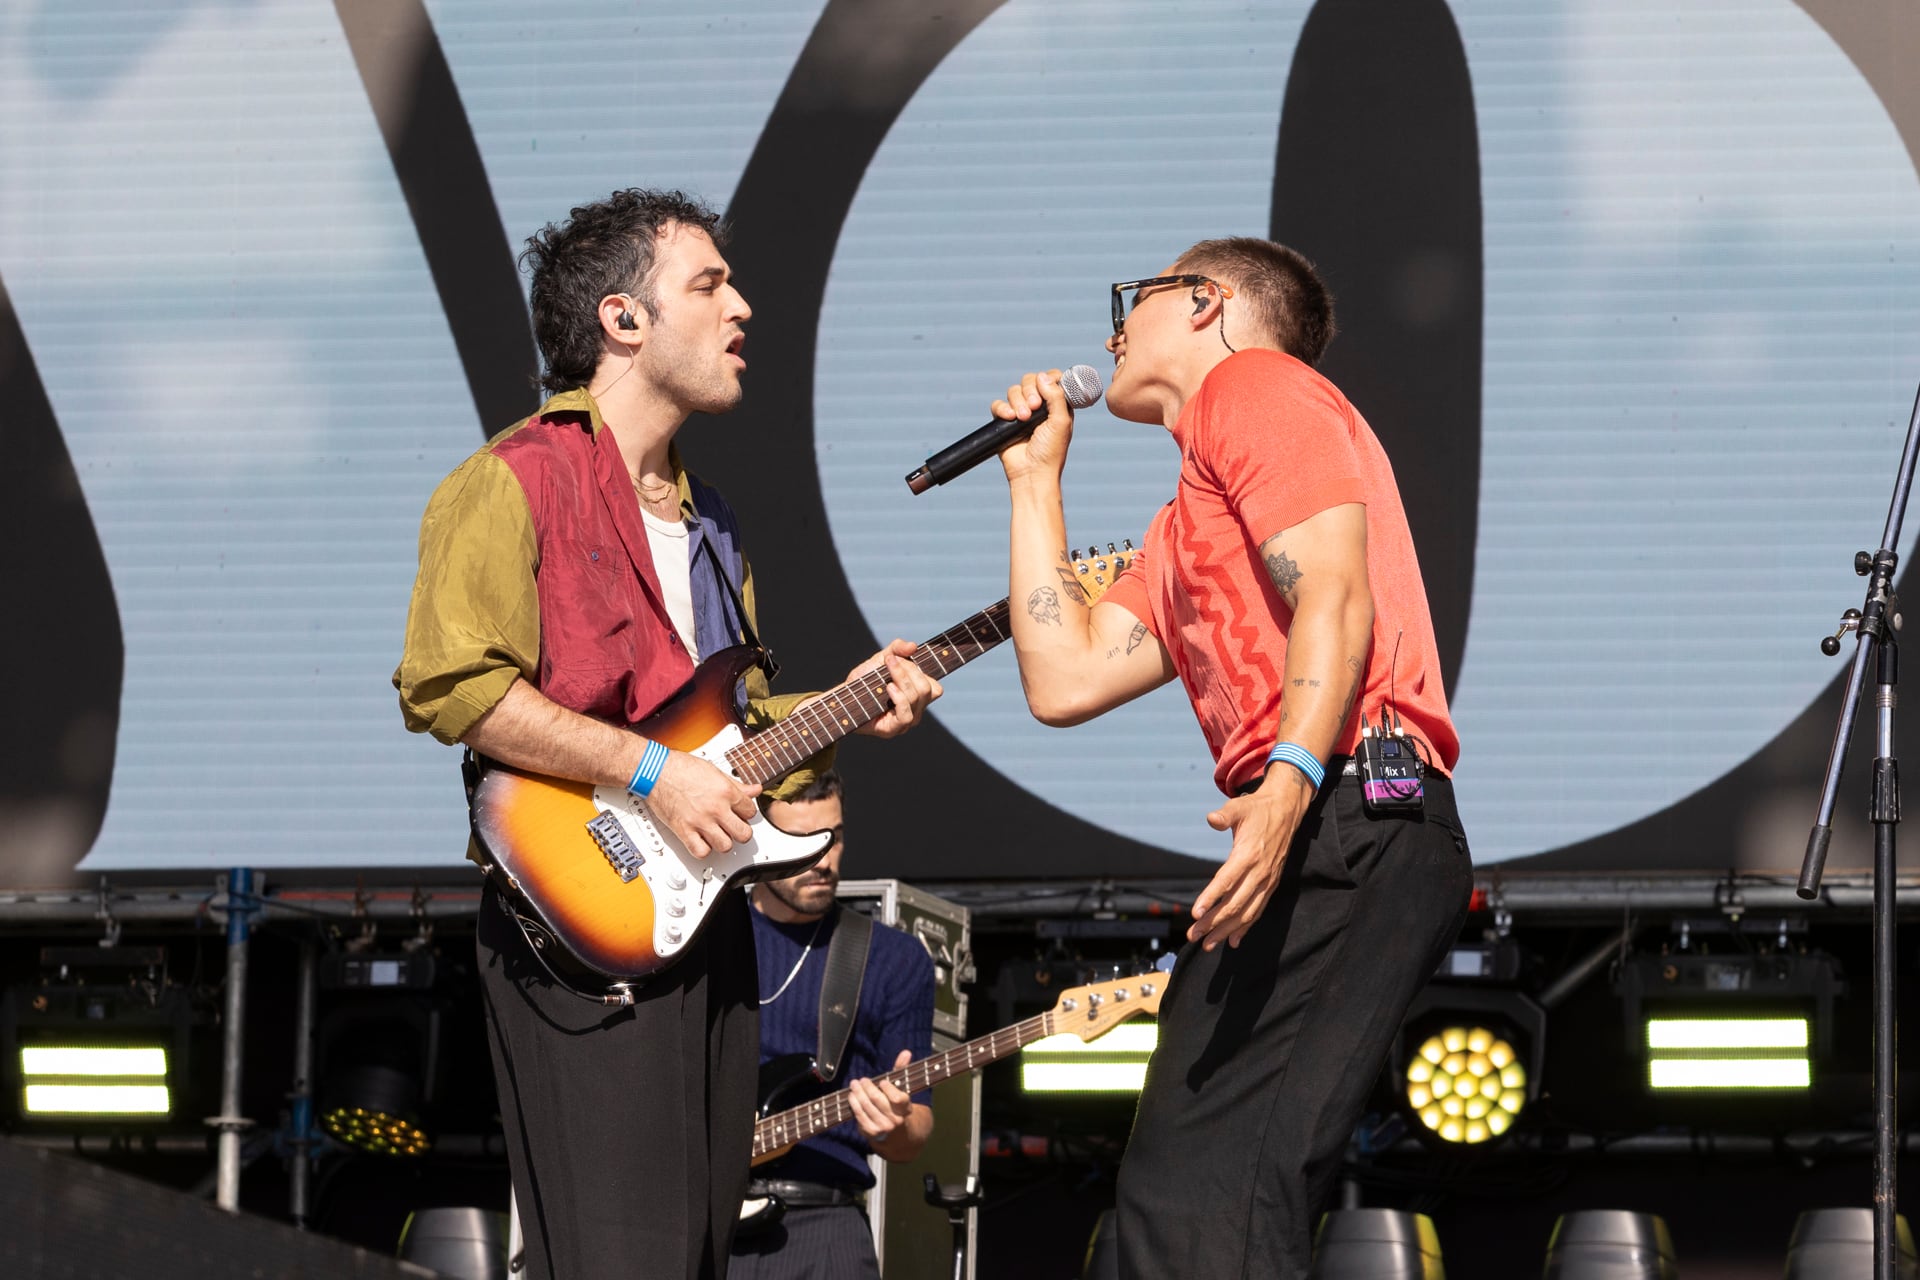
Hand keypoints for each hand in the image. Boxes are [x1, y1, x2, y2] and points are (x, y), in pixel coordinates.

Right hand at [646, 750, 760, 858]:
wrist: (655, 771)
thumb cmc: (681, 768)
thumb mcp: (714, 771)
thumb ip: (737, 784)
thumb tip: (754, 789)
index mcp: (726, 792)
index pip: (750, 812)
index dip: (746, 813)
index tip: (741, 813)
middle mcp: (715, 808)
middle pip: (743, 834)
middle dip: (741, 831)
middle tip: (734, 827)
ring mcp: (699, 821)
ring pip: (725, 846)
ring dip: (723, 842)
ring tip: (719, 835)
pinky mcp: (683, 830)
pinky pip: (701, 852)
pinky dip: (703, 850)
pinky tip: (702, 841)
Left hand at [848, 1050, 914, 1145]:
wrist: (895, 1131)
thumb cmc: (895, 1103)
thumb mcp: (900, 1087)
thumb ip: (902, 1069)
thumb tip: (906, 1052)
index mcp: (906, 1108)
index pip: (898, 1098)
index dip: (888, 1089)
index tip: (882, 1081)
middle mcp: (896, 1120)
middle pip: (878, 1100)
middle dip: (868, 1087)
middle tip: (862, 1080)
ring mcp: (883, 1127)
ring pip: (867, 1106)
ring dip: (858, 1093)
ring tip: (854, 1084)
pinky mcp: (871, 1132)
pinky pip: (859, 1115)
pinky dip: (854, 1104)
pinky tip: (852, 1096)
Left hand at [850, 640, 941, 737]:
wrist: (843, 698)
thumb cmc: (864, 681)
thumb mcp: (881, 659)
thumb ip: (897, 649)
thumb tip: (913, 646)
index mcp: (918, 697)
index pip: (935, 688)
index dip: (920, 670)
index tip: (899, 657)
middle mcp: (915, 711)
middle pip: (926, 689)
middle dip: (908, 670)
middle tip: (889, 661)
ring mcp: (906, 722)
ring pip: (916, 699)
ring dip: (901, 679)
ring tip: (886, 670)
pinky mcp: (893, 730)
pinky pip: (906, 715)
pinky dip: (899, 698)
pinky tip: (888, 688)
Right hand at [992, 369, 1073, 485]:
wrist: (1031, 472)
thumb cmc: (1051, 451)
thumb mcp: (1061, 421)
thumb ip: (1056, 396)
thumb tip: (1043, 376)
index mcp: (1056, 404)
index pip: (1051, 379)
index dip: (1049, 378)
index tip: (1049, 385)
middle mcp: (1039, 406)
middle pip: (1030, 380)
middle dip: (1031, 390)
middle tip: (1035, 407)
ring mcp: (1021, 412)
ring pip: (1014, 390)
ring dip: (1018, 402)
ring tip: (1023, 419)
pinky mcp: (1004, 421)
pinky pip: (998, 404)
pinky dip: (1002, 408)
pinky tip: (1010, 419)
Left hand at [1187, 768, 1314, 950]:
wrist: (1286, 811)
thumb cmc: (1257, 810)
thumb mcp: (1240, 807)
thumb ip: (1225, 815)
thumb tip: (1212, 818)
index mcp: (1248, 854)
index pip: (1226, 880)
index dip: (1211, 898)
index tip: (1195, 913)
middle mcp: (1259, 872)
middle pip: (1234, 903)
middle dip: (1212, 922)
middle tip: (1192, 935)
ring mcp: (1267, 881)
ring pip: (1246, 913)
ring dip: (1226, 930)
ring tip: (1208, 944)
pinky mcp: (1271, 885)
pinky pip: (1257, 911)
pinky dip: (1245, 927)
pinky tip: (1233, 941)